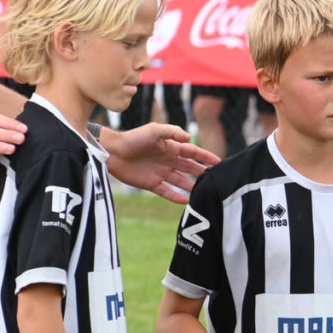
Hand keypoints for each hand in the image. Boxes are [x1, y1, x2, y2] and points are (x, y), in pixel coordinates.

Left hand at [98, 118, 218, 200]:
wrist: (113, 151)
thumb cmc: (133, 137)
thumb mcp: (154, 130)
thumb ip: (172, 132)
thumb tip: (190, 138)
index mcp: (170, 147)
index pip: (193, 152)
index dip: (206, 156)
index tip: (219, 162)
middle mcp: (168, 160)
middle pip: (189, 168)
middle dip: (202, 173)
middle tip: (216, 180)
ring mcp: (160, 172)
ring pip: (180, 181)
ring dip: (191, 187)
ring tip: (204, 194)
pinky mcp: (151, 183)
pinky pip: (166, 192)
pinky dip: (176, 197)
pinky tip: (186, 202)